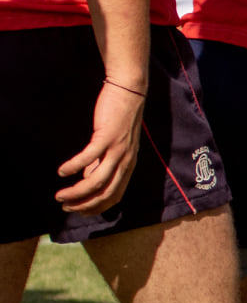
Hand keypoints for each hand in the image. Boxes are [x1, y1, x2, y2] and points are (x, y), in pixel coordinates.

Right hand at [55, 80, 146, 214]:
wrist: (130, 91)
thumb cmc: (119, 117)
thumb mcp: (114, 144)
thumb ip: (101, 162)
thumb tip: (87, 176)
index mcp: (129, 165)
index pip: (115, 195)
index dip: (97, 207)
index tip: (79, 211)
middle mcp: (126, 161)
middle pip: (105, 193)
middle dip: (84, 204)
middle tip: (65, 207)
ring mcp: (118, 150)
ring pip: (97, 181)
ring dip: (77, 192)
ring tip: (60, 196)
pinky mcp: (107, 137)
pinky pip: (89, 157)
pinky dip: (74, 167)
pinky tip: (62, 172)